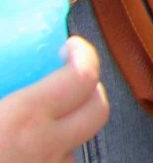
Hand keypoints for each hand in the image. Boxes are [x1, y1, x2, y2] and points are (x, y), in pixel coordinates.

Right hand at [0, 38, 108, 162]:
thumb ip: (2, 81)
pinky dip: (46, 156)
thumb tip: (5, 67)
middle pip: (97, 110)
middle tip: (65, 75)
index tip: (68, 47)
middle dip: (89, 87)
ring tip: (37, 117)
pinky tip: (21, 151)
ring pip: (75, 145)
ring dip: (65, 127)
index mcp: (22, 120)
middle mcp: (43, 150)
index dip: (83, 54)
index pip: (82, 77)